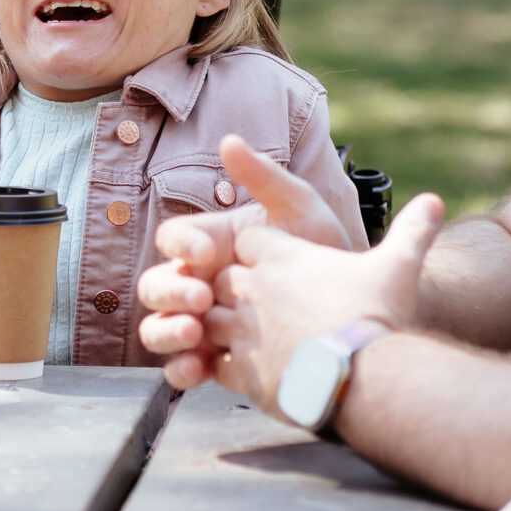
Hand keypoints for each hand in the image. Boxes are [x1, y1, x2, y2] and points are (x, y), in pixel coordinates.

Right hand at [139, 136, 357, 389]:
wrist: (355, 308)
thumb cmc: (322, 250)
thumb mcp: (300, 210)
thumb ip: (264, 178)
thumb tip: (229, 140)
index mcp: (210, 243)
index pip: (174, 239)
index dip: (182, 245)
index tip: (208, 252)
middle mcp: (197, 283)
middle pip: (155, 285)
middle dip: (171, 291)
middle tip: (202, 298)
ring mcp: (201, 324)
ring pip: (158, 327)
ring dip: (167, 331)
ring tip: (195, 334)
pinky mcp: (214, 360)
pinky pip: (181, 368)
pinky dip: (182, 370)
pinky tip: (201, 369)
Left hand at [205, 194, 443, 417]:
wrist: (369, 378)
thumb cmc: (379, 316)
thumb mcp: (400, 266)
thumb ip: (412, 231)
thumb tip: (436, 201)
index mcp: (282, 258)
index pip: (248, 240)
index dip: (258, 252)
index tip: (275, 265)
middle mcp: (253, 290)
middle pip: (222, 278)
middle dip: (235, 288)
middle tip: (259, 305)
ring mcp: (243, 332)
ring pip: (210, 320)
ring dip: (225, 328)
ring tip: (252, 339)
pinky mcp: (242, 372)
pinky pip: (216, 364)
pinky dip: (228, 367)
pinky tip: (253, 372)